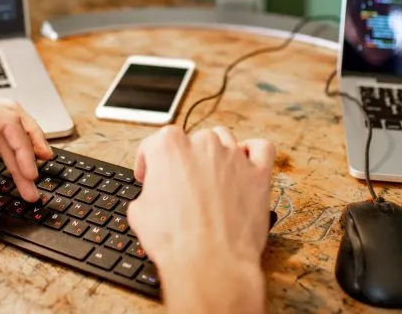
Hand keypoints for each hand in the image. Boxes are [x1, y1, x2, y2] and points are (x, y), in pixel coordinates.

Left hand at [0, 85, 53, 200]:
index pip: (8, 122)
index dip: (24, 150)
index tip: (31, 173)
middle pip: (12, 118)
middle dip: (29, 146)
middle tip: (42, 170)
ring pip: (3, 125)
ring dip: (18, 149)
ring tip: (30, 171)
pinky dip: (3, 146)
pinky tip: (10, 161)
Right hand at [128, 125, 273, 311]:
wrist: (208, 263)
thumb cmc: (174, 241)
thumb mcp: (140, 212)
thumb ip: (148, 190)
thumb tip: (154, 193)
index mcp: (169, 147)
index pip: (156, 142)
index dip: (150, 162)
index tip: (151, 176)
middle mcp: (202, 144)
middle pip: (193, 140)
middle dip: (186, 160)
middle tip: (183, 186)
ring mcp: (233, 156)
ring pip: (224, 139)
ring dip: (217, 153)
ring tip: (213, 176)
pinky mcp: (258, 172)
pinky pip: (261, 148)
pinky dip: (253, 151)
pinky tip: (245, 163)